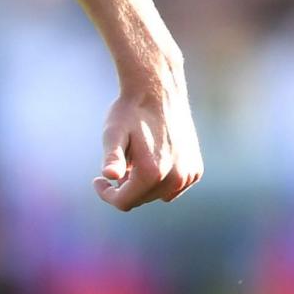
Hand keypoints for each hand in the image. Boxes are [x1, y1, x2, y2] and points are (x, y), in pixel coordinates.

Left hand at [93, 78, 202, 210]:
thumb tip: (110, 176)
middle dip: (126, 187)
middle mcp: (175, 177)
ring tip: (136, 158)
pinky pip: (174, 187)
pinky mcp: (196, 170)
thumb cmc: (130, 112)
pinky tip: (155, 158)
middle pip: (140, 199)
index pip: (124, 202)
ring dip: (143, 184)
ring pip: (157, 195)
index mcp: (152, 172)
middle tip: (121, 162)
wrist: (158, 90)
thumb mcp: (113, 133)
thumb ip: (112, 157)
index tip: (97, 180)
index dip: (106, 194)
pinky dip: (162, 180)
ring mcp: (189, 174)